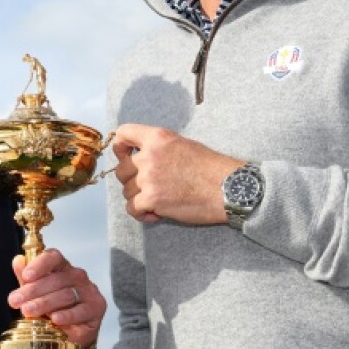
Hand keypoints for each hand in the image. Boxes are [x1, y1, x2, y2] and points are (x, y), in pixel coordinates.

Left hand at [7, 249, 104, 348]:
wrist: (69, 336)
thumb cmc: (52, 311)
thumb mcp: (35, 296)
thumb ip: (27, 280)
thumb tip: (18, 260)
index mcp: (62, 268)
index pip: (54, 257)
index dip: (39, 264)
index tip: (26, 276)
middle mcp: (77, 276)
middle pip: (57, 279)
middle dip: (33, 290)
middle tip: (16, 301)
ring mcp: (89, 291)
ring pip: (66, 294)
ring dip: (44, 303)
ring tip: (28, 311)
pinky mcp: (97, 307)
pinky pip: (81, 310)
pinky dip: (66, 315)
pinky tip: (55, 319)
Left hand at [112, 124, 242, 224]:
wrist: (228, 188)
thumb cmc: (212, 169)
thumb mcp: (184, 145)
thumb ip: (159, 149)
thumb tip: (141, 159)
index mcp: (158, 138)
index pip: (123, 134)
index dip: (120, 148)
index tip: (124, 156)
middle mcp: (149, 155)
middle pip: (121, 170)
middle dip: (132, 181)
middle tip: (149, 188)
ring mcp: (149, 177)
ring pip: (126, 191)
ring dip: (139, 199)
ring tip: (159, 202)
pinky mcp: (151, 199)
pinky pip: (132, 208)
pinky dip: (141, 214)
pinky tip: (156, 214)